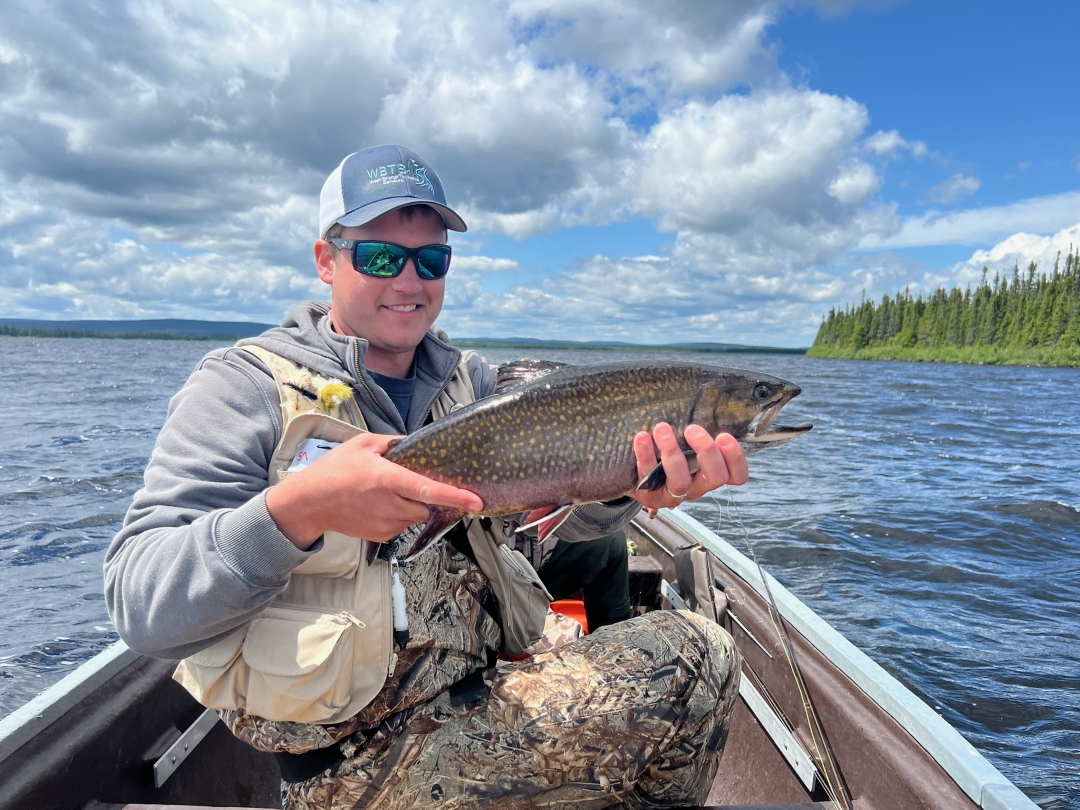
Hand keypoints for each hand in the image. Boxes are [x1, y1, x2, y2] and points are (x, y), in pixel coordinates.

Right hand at [266, 433, 483, 549]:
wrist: (309, 504)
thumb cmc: (334, 471)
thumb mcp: (363, 444)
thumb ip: (394, 442)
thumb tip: (416, 443)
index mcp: (387, 479)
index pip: (428, 490)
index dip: (455, 496)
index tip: (476, 501)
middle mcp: (390, 504)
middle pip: (427, 505)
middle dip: (427, 495)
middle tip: (409, 482)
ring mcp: (386, 524)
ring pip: (415, 515)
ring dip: (411, 504)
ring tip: (385, 492)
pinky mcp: (382, 537)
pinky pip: (402, 525)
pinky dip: (398, 514)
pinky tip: (379, 505)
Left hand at [630, 422, 747, 517]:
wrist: (633, 473)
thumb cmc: (667, 449)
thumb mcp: (686, 439)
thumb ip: (699, 427)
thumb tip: (707, 396)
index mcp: (711, 472)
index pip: (737, 475)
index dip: (735, 458)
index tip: (724, 435)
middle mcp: (697, 486)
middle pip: (716, 477)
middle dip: (707, 451)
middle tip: (692, 429)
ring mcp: (674, 494)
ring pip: (681, 481)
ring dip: (672, 452)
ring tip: (662, 428)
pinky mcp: (651, 496)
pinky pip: (648, 478)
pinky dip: (646, 455)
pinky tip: (642, 436)